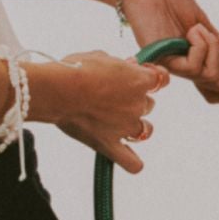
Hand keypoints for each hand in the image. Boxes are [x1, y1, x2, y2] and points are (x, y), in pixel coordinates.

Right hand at [31, 50, 168, 173]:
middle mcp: (137, 105)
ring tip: (118, 121)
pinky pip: (131, 163)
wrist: (57, 90)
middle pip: (148, 104)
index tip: (140, 74)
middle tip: (110, 95)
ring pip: (145, 130)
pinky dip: (133, 162)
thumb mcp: (100, 56)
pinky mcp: (110, 145)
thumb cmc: (75, 70)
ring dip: (136, 125)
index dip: (152, 77)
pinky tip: (129, 159)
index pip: (160, 79)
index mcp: (138, 80)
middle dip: (133, 99)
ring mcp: (125, 127)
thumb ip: (119, 64)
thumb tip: (129, 65)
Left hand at [112, 0, 218, 106]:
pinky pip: (194, 67)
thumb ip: (215, 43)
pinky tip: (190, 30)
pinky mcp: (163, 60)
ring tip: (196, 28)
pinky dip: (202, 45)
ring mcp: (172, 65)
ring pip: (211, 76)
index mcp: (193, 61)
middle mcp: (183, 68)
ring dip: (213, 47)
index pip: (215, 92)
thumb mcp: (201, 22)